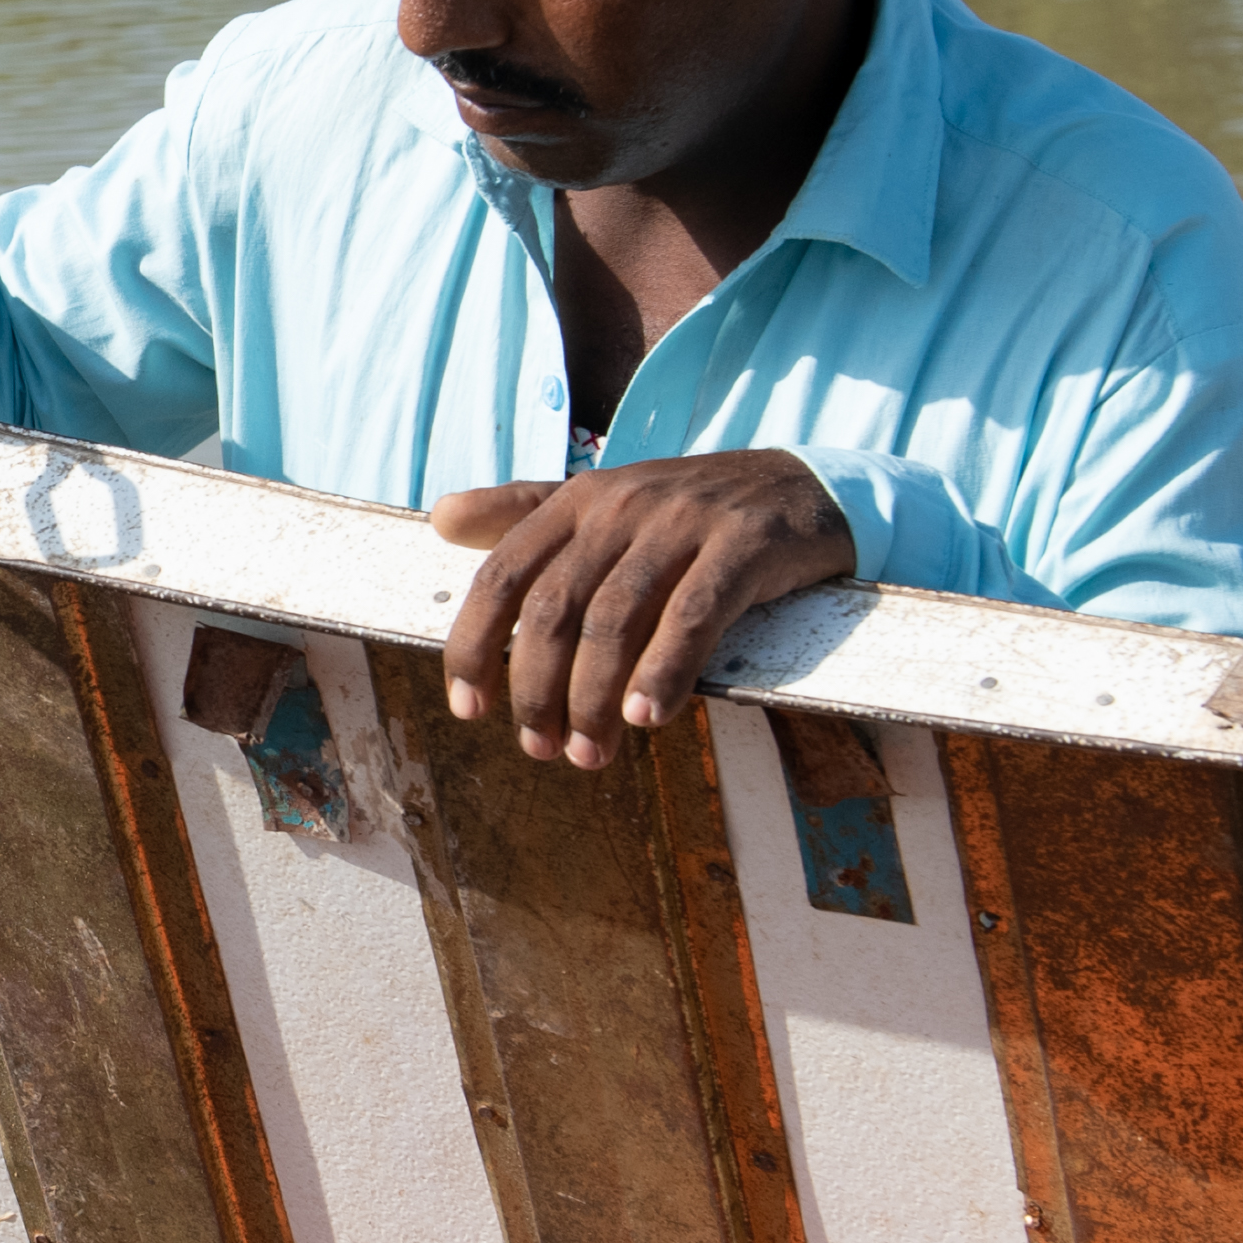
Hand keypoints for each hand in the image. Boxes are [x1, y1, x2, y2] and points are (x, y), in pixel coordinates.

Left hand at [425, 454, 855, 765]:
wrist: (802, 488)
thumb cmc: (689, 513)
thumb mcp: (605, 502)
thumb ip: (524, 511)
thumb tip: (441, 520)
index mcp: (578, 499)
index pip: (503, 575)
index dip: (475, 646)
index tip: (469, 710)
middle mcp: (621, 505)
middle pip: (555, 608)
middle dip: (537, 690)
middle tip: (541, 749)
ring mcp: (683, 523)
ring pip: (616, 620)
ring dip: (594, 699)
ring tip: (591, 754)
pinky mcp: (742, 546)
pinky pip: (693, 617)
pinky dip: (663, 672)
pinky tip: (648, 719)